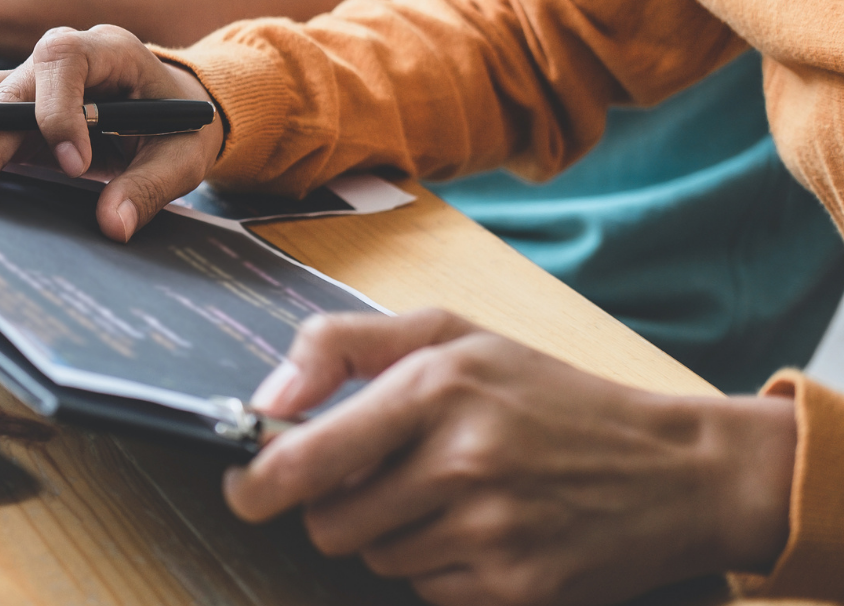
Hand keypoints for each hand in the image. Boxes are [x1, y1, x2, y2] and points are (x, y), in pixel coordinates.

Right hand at [0, 25, 223, 241]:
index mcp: (109, 50)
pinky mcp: (17, 107)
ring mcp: (33, 81)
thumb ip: (151, 186)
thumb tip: (113, 225)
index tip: (74, 165)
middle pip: (11, 85)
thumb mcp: (183, 156)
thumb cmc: (181, 125)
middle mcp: (62, 58)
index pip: (65, 59)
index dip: (58, 108)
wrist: (173, 112)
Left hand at [224, 309, 797, 605]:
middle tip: (384, 479)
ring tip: (452, 498)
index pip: (308, 458)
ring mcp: (490, 531)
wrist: (675, 469)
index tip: (243, 486)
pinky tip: (483, 532)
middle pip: (329, 522)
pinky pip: (425, 590)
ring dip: (393, 535)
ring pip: (375, 558)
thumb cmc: (547, 395)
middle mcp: (460, 461)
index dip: (258, 482)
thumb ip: (342, 346)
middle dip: (337, 507)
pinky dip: (439, 568)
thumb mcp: (451, 336)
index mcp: (435, 387)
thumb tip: (266, 399)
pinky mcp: (515, 588)